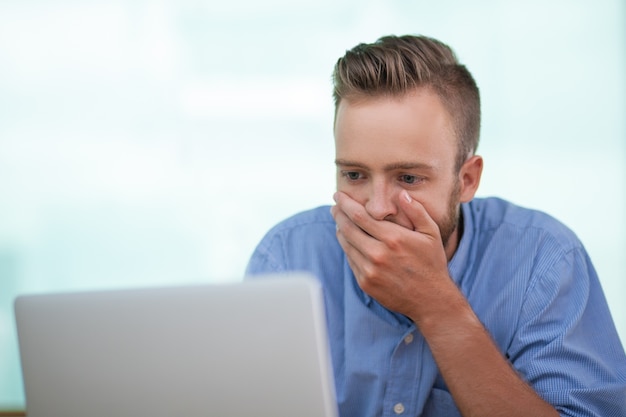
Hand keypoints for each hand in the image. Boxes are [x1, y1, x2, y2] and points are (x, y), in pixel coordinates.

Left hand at [331, 190, 451, 320]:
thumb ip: (416, 211)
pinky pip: (350, 260)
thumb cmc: (431, 263)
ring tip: (340, 221)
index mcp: (393, 238)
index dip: (346, 203)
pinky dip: (347, 248)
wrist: (431, 300)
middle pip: (347, 228)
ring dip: (340, 230)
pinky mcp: (365, 283)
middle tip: (335, 206)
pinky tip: (349, 241)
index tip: (339, 195)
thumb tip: (401, 193)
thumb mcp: (431, 233)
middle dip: (338, 214)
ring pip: (346, 244)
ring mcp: (370, 270)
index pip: (359, 215)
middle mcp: (378, 254)